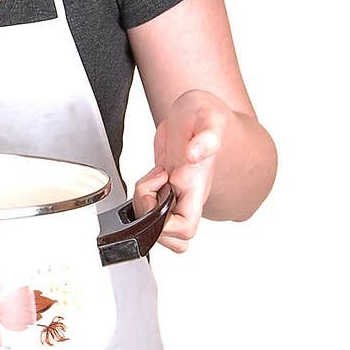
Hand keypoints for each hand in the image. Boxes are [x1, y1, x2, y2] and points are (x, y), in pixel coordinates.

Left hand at [132, 89, 231, 253]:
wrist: (197, 112)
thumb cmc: (204, 115)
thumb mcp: (209, 115)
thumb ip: (208, 136)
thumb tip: (195, 155)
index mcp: (197, 187)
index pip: (185, 228)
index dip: (166, 224)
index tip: (160, 191)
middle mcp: (186, 195)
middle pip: (170, 237)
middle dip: (149, 220)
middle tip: (149, 192)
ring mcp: (174, 192)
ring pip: (156, 223)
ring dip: (143, 206)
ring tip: (152, 178)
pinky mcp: (162, 186)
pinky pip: (147, 206)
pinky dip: (140, 195)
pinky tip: (150, 175)